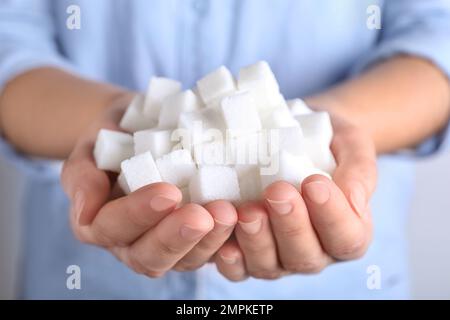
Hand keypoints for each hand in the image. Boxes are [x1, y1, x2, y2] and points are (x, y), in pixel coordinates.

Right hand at [61, 94, 237, 276]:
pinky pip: (215, 249)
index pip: (113, 229)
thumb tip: (86, 214)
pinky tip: (246, 218)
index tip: (167, 191)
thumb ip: (81, 177)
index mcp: (104, 223)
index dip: (137, 215)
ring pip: (188, 259)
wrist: (143, 128)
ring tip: (229, 213)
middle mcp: (136, 241)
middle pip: (151, 256)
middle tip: (203, 215)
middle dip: (177, 237)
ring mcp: (172, 241)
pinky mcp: (201, 236)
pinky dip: (231, 239)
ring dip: (210, 241)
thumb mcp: (90, 148)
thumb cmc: (113, 137)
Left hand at [214, 115, 376, 279]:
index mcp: (347, 230)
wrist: (291, 132)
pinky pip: (237, 269)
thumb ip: (359, 172)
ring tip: (248, 210)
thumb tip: (354, 202)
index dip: (332, 216)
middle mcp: (314, 250)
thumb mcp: (351, 144)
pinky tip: (224, 240)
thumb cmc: (325, 142)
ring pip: (269, 266)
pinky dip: (230, 259)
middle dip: (291, 226)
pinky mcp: (246, 254)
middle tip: (277, 191)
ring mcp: (278, 257)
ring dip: (257, 240)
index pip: (347, 238)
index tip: (314, 183)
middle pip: (306, 256)